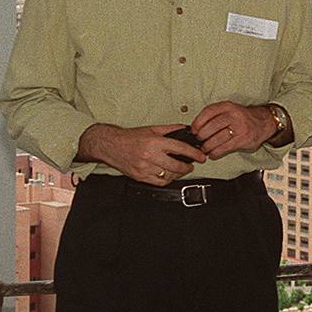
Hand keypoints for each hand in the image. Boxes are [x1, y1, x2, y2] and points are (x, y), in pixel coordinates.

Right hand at [78, 123, 205, 184]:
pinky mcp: (140, 177)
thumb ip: (170, 129)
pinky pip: (159, 182)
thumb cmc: (130, 137)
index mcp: (154, 142)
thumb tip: (185, 129)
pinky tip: (169, 175)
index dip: (194, 154)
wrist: (111, 145)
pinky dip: (167, 180)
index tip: (201, 156)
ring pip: (169, 176)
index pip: (180, 149)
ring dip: (178, 174)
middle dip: (188, 167)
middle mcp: (150, 156)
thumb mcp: (151, 129)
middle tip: (192, 165)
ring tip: (181, 169)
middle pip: (176, 166)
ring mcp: (144, 168)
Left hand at [191, 102, 275, 159]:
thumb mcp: (230, 110)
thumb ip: (215, 116)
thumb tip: (196, 128)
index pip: (208, 112)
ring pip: (218, 138)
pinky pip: (225, 147)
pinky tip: (213, 154)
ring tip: (204, 149)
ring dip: (208, 146)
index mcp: (228, 106)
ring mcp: (239, 127)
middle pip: (212, 126)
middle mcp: (234, 115)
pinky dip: (216, 152)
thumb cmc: (242, 118)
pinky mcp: (243, 139)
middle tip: (198, 140)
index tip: (193, 130)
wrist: (264, 122)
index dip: (198, 122)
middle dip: (202, 135)